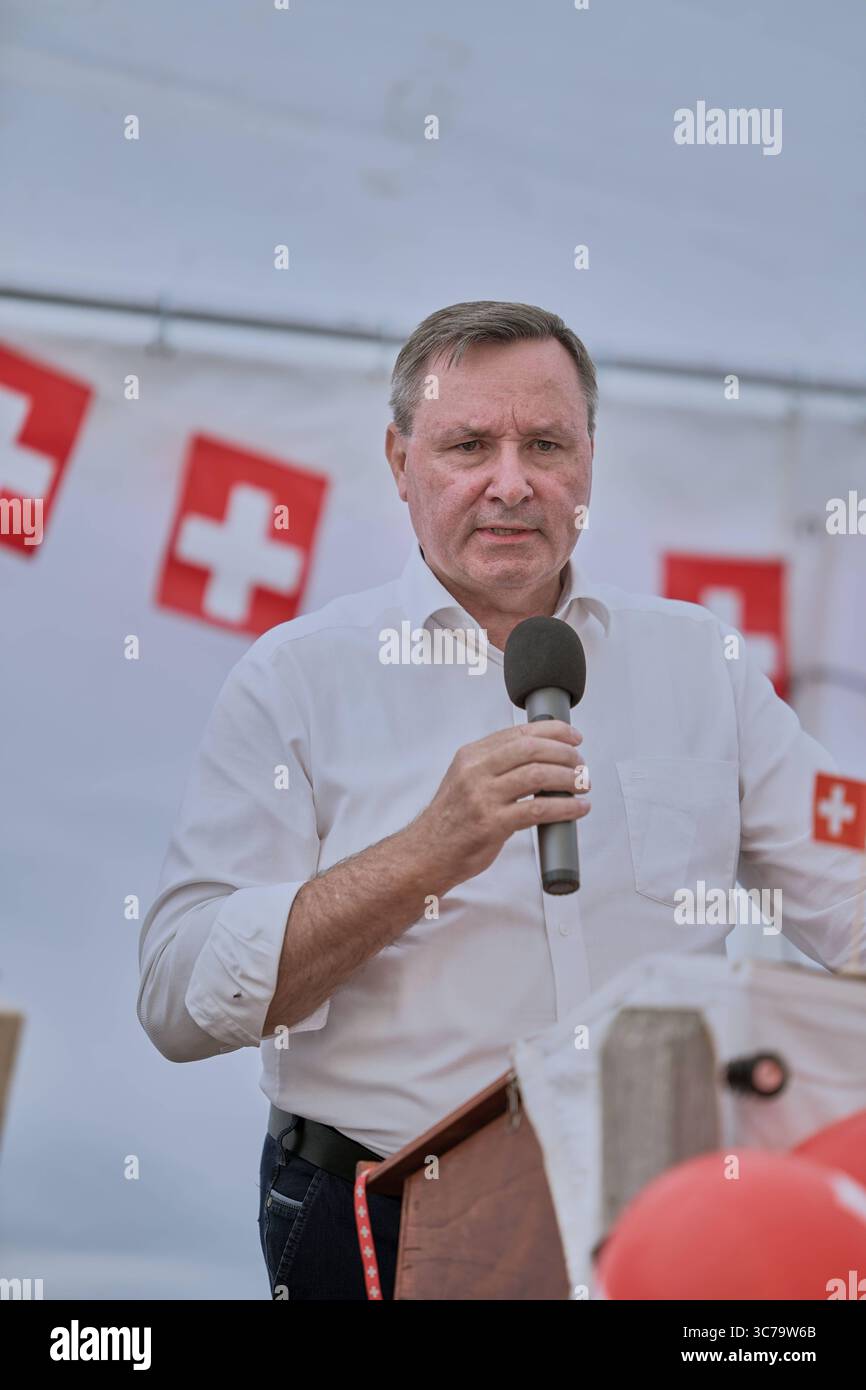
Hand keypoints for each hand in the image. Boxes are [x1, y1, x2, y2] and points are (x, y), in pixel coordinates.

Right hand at [407, 720, 589, 889]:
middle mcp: (475, 771)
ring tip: (583, 784)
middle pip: (531, 749)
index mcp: (471, 756)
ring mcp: (482, 797)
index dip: (553, 731)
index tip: (573, 737)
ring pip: (537, 775)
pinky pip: (538, 810)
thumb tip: (540, 756)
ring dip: (569, 778)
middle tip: (581, 764)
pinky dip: (565, 807)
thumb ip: (496, 765)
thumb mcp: (466, 780)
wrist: (427, 852)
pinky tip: (578, 808)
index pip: (519, 733)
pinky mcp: (492, 824)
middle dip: (565, 753)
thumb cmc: (452, 819)